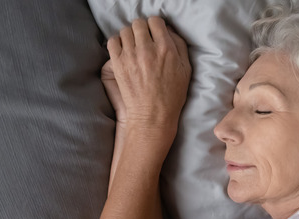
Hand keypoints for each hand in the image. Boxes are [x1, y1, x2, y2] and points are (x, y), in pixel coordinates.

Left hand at [106, 17, 190, 131]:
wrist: (152, 116)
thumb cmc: (171, 95)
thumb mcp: (186, 70)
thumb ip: (179, 45)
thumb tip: (168, 30)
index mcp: (166, 49)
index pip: (155, 21)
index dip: (155, 26)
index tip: (154, 33)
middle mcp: (147, 49)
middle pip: (138, 24)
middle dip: (141, 30)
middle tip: (143, 40)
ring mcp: (130, 56)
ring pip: (125, 31)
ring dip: (129, 36)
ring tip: (133, 47)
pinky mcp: (117, 64)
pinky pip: (112, 41)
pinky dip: (117, 43)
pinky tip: (123, 52)